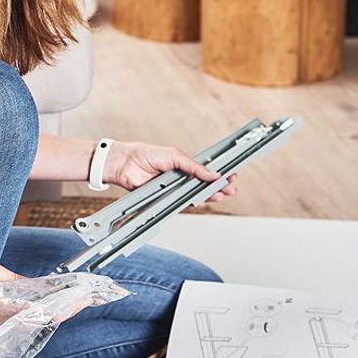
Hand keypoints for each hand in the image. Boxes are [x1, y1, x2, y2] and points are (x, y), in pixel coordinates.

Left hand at [104, 141, 238, 202]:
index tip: (232, 175)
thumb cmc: (146, 154)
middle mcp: (181, 177)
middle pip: (204, 185)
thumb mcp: (174, 156)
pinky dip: (191, 202)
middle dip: (218, 187)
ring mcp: (174, 188)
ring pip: (195, 195)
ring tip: (219, 195)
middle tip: (231, 189)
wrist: (125, 164)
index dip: (219, 174)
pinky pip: (181, 203)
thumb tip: (212, 173)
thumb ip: (194, 166)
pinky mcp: (166, 199)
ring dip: (208, 196)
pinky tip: (201, 200)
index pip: (206, 170)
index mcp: (185, 165)